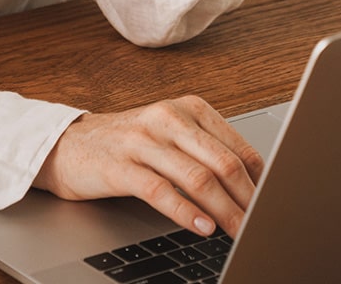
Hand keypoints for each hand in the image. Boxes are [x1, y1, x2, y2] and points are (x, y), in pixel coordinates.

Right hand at [33, 95, 265, 238]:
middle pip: (223, 162)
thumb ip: (207, 154)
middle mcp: (168, 119)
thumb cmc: (128, 145)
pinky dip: (186, 213)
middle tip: (262, 223)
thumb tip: (254, 188)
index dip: (260, 180)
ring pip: (197, 178)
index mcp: (189, 109)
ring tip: (239, 231)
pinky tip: (202, 228)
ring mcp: (143, 141)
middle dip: (248, 198)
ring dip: (224, 210)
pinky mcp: (120, 167)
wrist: (68, 145)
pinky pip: (161, 192)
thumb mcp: (172, 138)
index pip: (238, 147)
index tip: (272, 203)